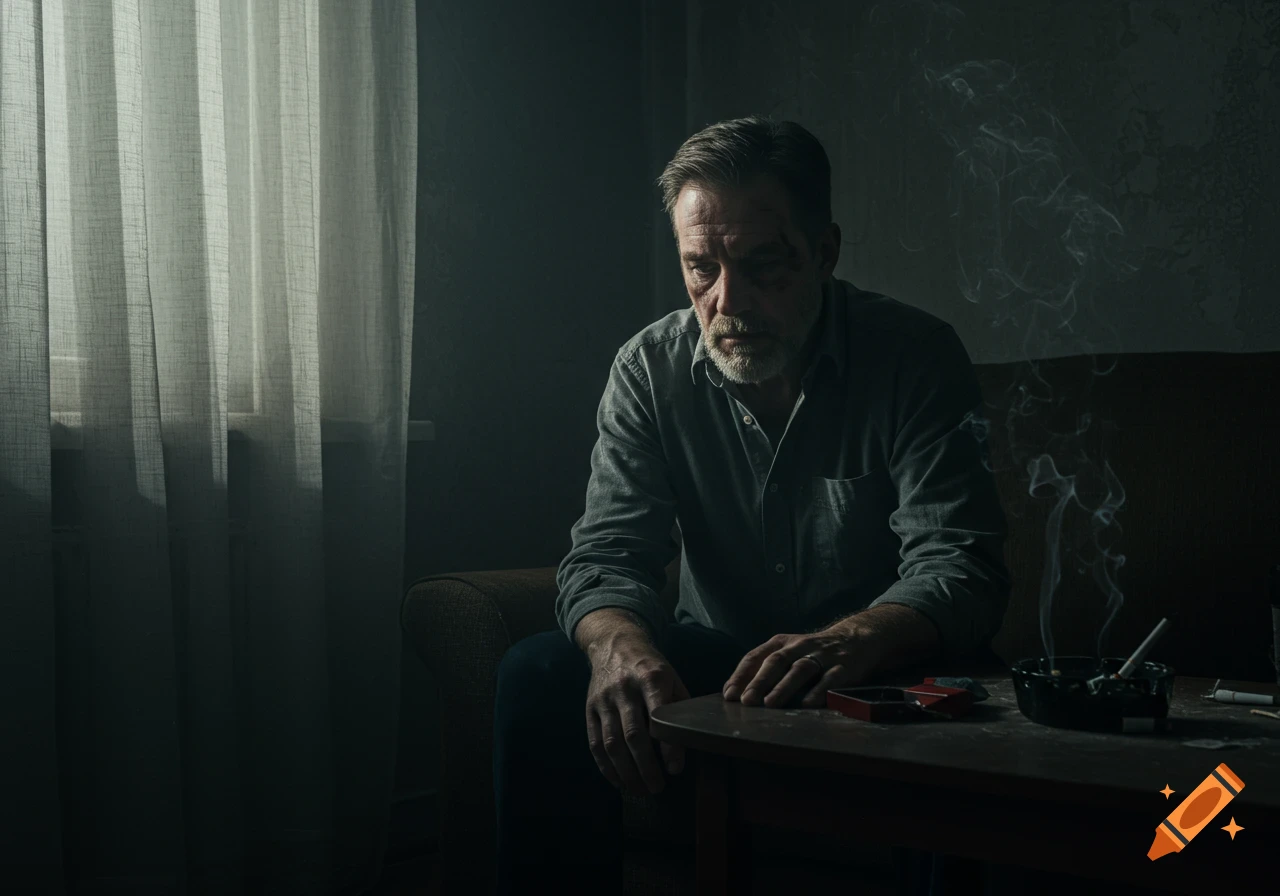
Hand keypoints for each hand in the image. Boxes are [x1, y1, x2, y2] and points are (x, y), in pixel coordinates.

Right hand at [585, 637, 690, 796]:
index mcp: (650, 678)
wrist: (615, 643)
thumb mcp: (672, 677)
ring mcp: (604, 699)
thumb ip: (679, 707)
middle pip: (633, 735)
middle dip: (646, 767)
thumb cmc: (650, 666)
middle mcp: (625, 688)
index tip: (676, 769)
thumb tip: (687, 744)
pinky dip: (606, 766)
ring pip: (612, 742)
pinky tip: (618, 781)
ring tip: (640, 790)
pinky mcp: (590, 708)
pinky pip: (595, 742)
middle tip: (657, 788)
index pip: (659, 717)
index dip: (668, 746)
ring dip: (626, 772)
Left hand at [722, 605, 940, 708]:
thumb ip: (765, 667)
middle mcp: (799, 646)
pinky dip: (819, 691)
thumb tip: (736, 693)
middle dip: (760, 682)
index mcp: (781, 643)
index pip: (756, 657)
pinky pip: (830, 679)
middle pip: (776, 661)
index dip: (741, 675)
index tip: (729, 694)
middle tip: (746, 701)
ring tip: (771, 704)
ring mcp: (822, 656)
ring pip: (800, 669)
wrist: (856, 639)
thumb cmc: (812, 652)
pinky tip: (808, 704)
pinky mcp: (843, 667)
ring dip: (784, 687)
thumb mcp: (787, 652)